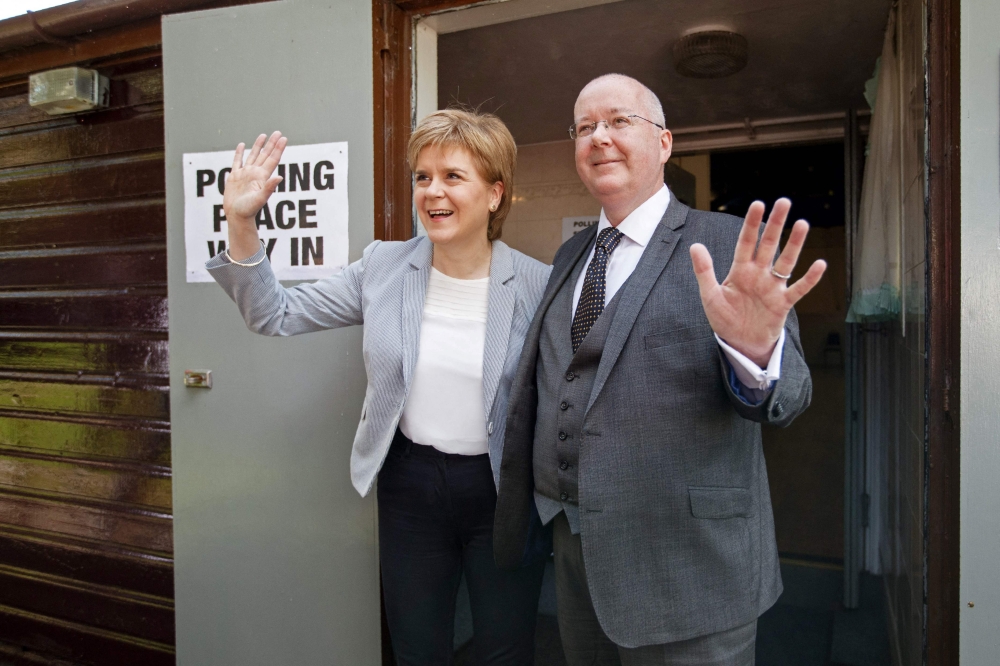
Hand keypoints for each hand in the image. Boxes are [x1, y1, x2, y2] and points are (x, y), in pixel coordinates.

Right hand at [223, 131, 286, 259]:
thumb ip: (269, 188)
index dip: (278, 149)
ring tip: (263, 135)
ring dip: (258, 146)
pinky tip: (241, 145)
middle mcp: (255, 173)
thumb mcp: (260, 199)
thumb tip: (280, 177)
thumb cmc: (248, 210)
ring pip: (253, 155)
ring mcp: (245, 174)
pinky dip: (239, 153)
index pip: (272, 159)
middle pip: (265, 155)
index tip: (284, 138)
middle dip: (271, 144)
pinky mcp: (234, 177)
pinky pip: (237, 162)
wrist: (236, 216)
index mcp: (262, 177)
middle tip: (278, 132)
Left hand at [689, 198, 826, 366]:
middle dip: (776, 224)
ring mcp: (772, 288)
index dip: (752, 224)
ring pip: (786, 262)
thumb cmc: (725, 318)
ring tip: (802, 224)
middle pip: (768, 245)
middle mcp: (759, 274)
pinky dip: (809, 278)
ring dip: (794, 244)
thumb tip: (695, 245)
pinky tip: (820, 264)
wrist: (740, 343)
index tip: (758, 204)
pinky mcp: (783, 304)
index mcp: (740, 270)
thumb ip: (704, 271)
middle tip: (784, 202)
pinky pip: (799, 289)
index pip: (746, 242)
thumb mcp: (710, 295)